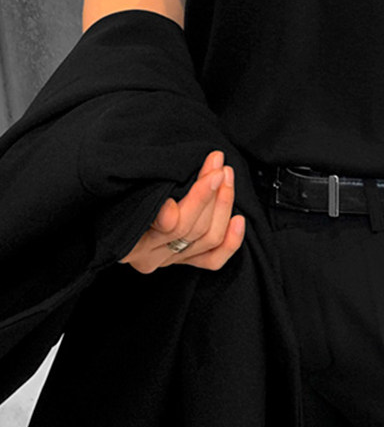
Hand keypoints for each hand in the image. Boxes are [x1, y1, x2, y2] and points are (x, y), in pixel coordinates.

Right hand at [117, 149, 244, 272]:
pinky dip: (230, 242)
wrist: (102, 216)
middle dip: (211, 190)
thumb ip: (146, 181)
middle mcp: (146, 254)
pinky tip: (239, 220)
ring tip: (225, 175)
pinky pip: (212, 260)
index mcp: (125, 235)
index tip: (211, 172)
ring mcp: (166, 260)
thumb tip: (177, 178)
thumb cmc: (117, 189)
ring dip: (222, 205)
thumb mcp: (123, 183)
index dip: (196, 197)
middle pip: (190, 227)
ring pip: (205, 239)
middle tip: (218, 163)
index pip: (168, 221)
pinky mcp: (181, 263)